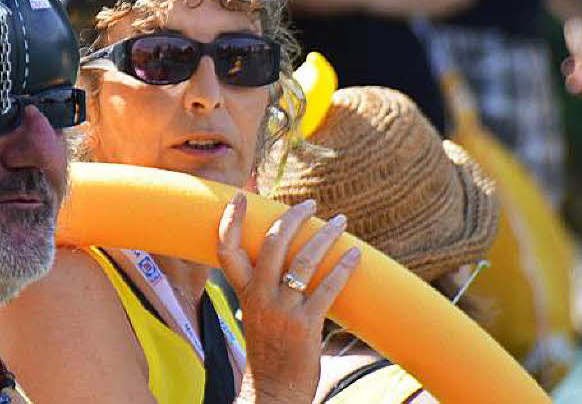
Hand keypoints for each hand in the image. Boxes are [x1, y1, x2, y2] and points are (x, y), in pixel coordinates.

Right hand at [218, 195, 359, 403]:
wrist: (273, 391)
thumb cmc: (269, 352)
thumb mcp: (256, 314)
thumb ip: (264, 287)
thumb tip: (286, 259)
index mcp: (245, 293)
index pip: (226, 250)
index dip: (230, 220)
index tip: (240, 196)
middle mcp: (260, 297)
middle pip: (272, 243)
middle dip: (292, 217)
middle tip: (310, 204)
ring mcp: (283, 310)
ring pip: (303, 260)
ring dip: (324, 236)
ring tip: (340, 221)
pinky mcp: (306, 325)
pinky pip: (327, 288)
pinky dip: (342, 267)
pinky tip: (354, 254)